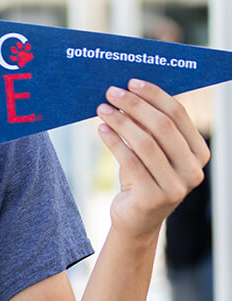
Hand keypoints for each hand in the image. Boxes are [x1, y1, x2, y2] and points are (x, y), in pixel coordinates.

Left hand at [95, 79, 210, 238]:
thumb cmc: (144, 176)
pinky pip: (130, 162)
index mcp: (199, 153)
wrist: (137, 218)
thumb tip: (130, 89)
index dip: (155, 95)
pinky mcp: (154, 198)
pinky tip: (101, 129)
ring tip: (102, 109)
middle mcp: (193, 170)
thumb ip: (151, 127)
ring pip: (145, 144)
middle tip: (111, 92)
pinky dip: (113, 142)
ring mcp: (176, 186)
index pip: (179, 115)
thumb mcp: (153, 151)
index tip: (131, 82)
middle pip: (163, 127)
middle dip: (135, 105)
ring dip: (121, 122)